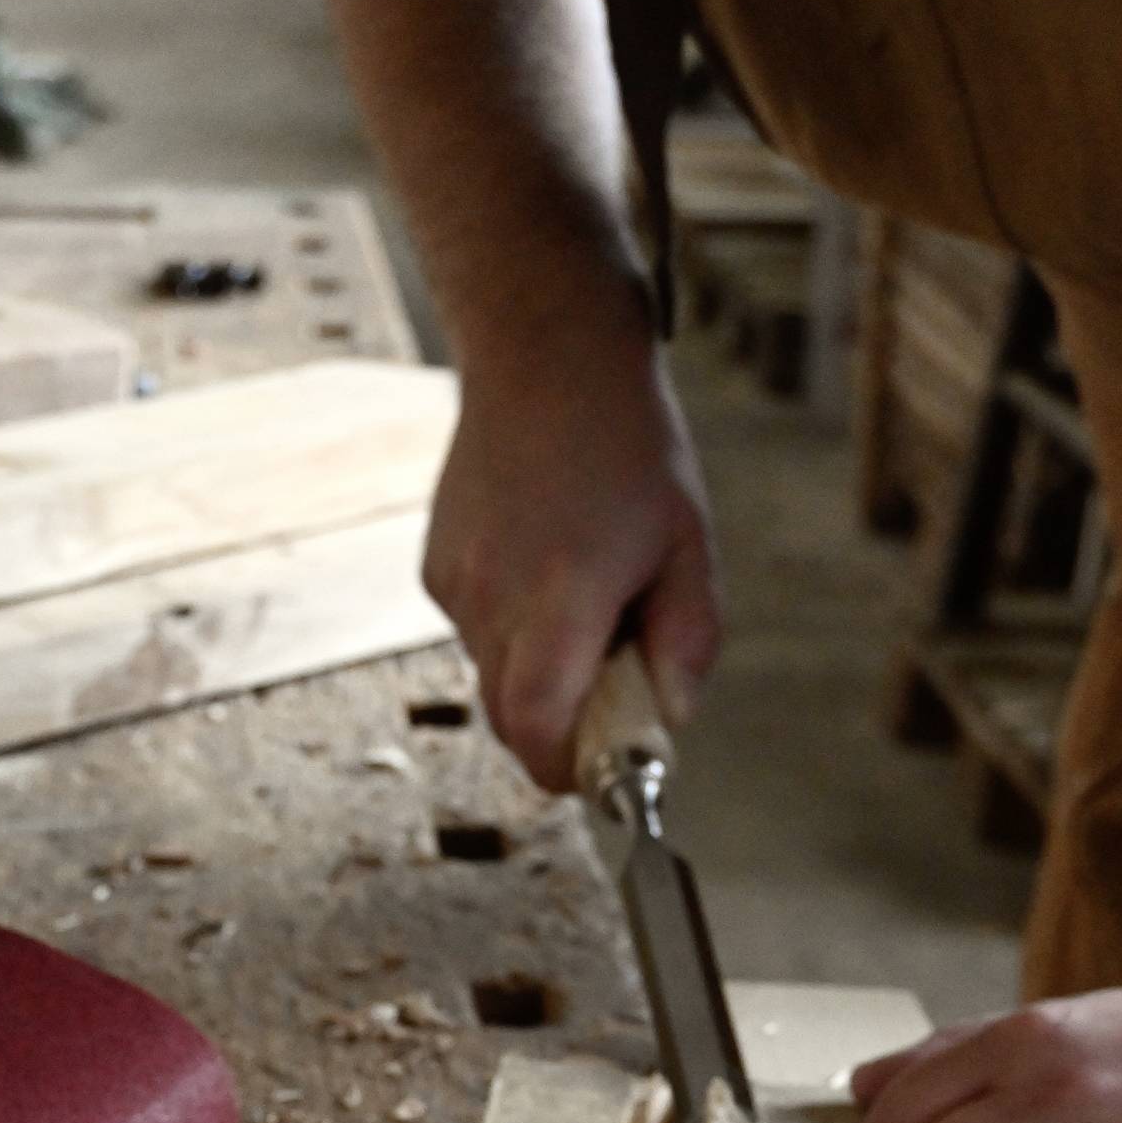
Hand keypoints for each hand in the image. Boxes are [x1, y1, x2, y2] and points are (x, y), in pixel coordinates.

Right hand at [424, 334, 721, 790]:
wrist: (544, 353)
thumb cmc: (625, 440)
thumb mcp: (686, 541)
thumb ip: (686, 641)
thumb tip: (671, 717)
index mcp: (562, 596)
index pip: (538, 730)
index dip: (568, 769)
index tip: (603, 767)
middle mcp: (494, 599)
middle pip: (510, 722)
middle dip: (558, 730)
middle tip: (609, 689)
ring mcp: (455, 586)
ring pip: (493, 677)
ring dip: (538, 670)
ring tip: (581, 594)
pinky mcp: (435, 570)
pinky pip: (476, 634)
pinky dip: (511, 628)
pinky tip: (541, 562)